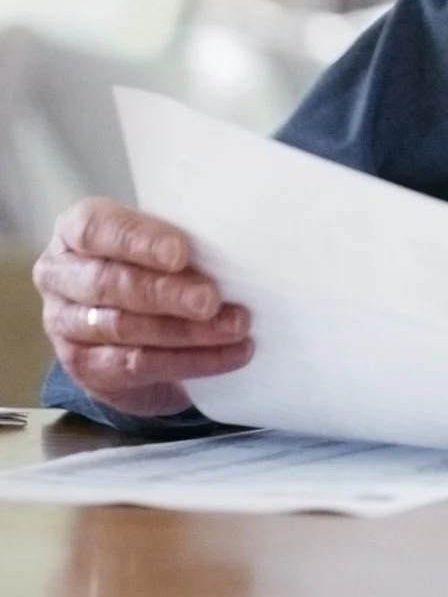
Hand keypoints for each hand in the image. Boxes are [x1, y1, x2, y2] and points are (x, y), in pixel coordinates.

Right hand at [33, 198, 252, 417]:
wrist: (132, 316)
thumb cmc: (153, 258)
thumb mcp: (161, 235)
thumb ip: (182, 233)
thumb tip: (238, 236)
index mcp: (76, 231)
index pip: (95, 229)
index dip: (138, 241)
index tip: (181, 252)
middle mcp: (61, 276)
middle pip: (108, 283)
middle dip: (166, 293)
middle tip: (211, 299)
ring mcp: (66, 325)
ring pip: (123, 329)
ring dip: (185, 332)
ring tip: (234, 327)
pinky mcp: (84, 368)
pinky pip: (134, 367)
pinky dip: (186, 361)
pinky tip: (227, 355)